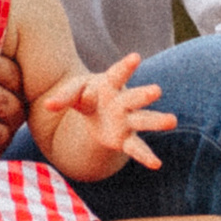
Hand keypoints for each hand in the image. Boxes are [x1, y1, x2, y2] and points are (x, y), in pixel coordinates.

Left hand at [33, 57, 173, 185]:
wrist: (93, 112)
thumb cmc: (85, 94)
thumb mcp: (73, 90)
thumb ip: (63, 96)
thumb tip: (48, 106)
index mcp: (110, 83)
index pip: (118, 73)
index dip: (126, 65)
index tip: (135, 57)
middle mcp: (123, 101)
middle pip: (134, 97)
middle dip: (143, 94)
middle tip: (156, 90)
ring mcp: (126, 120)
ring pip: (143, 120)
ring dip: (156, 121)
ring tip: (172, 120)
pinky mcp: (124, 139)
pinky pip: (136, 147)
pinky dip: (145, 155)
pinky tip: (156, 164)